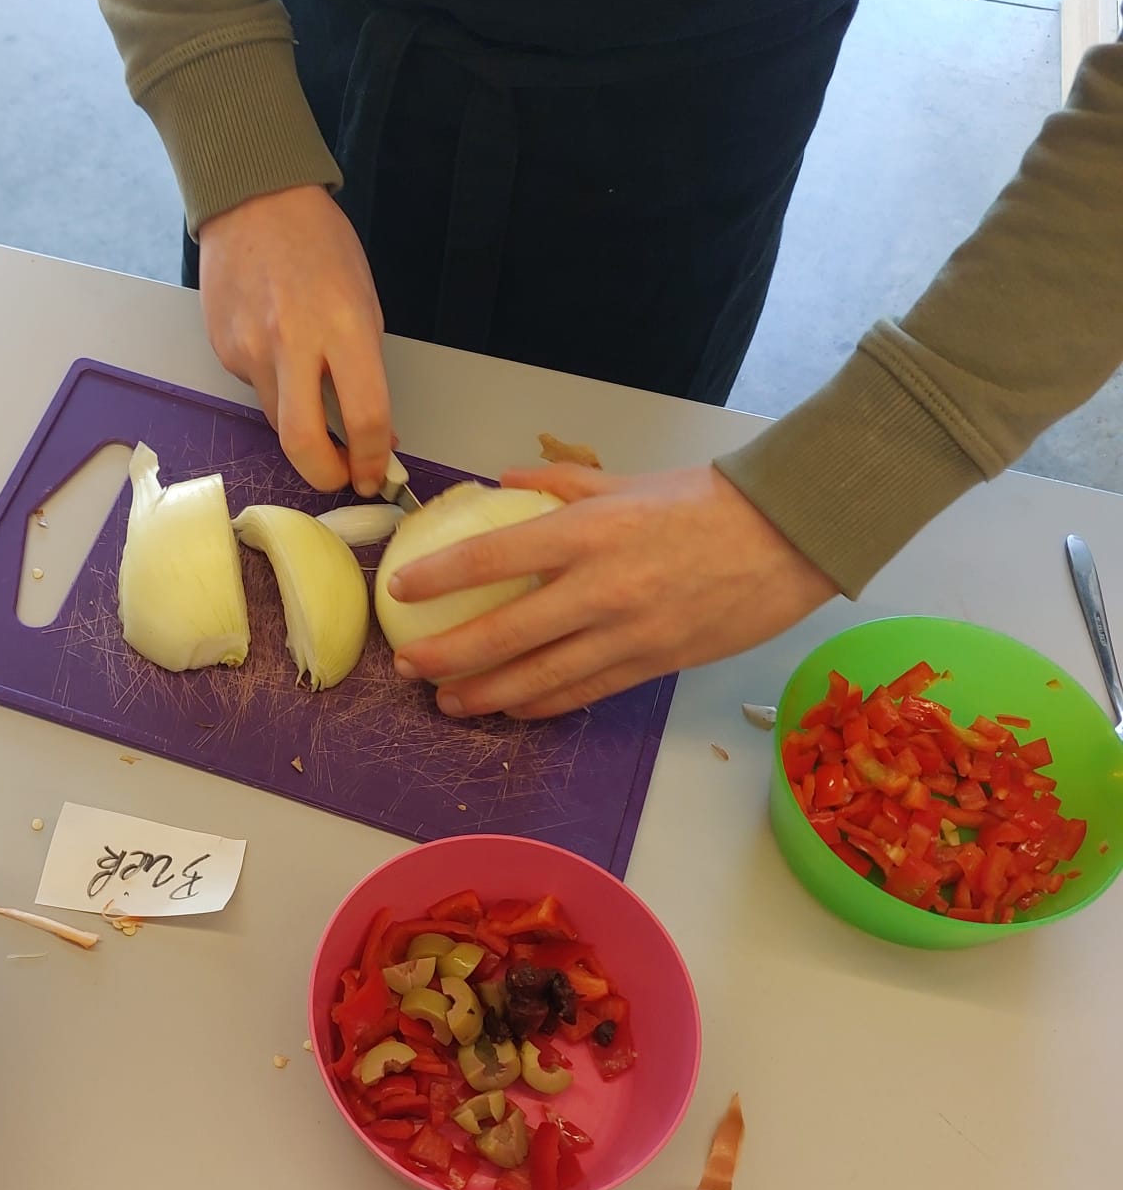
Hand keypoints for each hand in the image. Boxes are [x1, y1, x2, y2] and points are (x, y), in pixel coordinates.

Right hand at [198, 185, 392, 495]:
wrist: (254, 200)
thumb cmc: (320, 245)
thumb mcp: (363, 302)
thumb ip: (366, 369)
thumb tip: (374, 431)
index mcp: (343, 327)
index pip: (365, 416)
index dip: (372, 460)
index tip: (374, 473)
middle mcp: (292, 343)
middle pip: (302, 442)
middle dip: (325, 475)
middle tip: (340, 477)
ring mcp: (250, 349)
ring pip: (276, 421)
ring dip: (301, 429)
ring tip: (314, 400)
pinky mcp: (223, 351)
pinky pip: (255, 389)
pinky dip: (275, 387)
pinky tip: (278, 348)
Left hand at [387, 463, 836, 716]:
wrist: (788, 537)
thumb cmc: (704, 502)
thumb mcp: (625, 479)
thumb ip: (560, 482)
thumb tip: (503, 481)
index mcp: (587, 532)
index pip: (493, 557)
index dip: (439, 577)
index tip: (401, 589)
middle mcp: (599, 588)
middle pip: (503, 633)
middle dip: (446, 655)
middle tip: (407, 665)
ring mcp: (626, 634)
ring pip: (538, 678)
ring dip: (484, 694)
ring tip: (446, 701)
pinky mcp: (651, 665)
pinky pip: (582, 693)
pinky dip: (540, 705)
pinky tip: (510, 709)